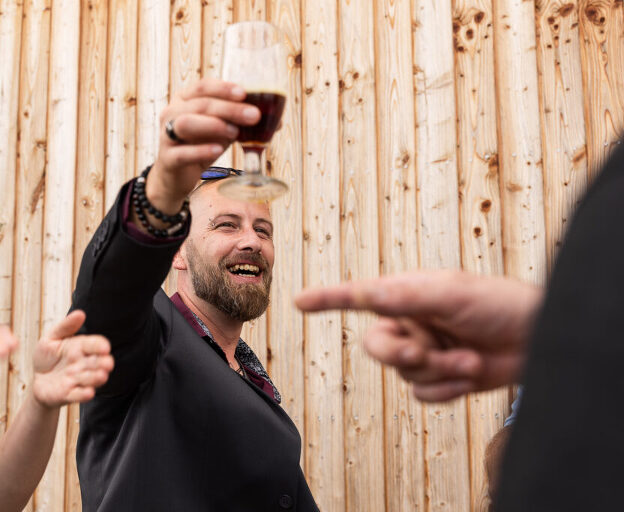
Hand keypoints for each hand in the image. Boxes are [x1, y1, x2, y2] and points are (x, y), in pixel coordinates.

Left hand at [32, 310, 113, 406]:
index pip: (95, 345)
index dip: (101, 346)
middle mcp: (83, 364)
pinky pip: (79, 395)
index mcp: (80, 347)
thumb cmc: (47, 356)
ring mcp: (78, 380)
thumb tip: (80, 313)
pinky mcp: (69, 394)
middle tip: (107, 363)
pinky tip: (88, 392)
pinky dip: (84, 395)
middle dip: (103, 363)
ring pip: (91, 379)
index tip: (105, 347)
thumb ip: (65, 326)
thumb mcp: (51, 338)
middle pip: (97, 363)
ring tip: (101, 376)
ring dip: (96, 378)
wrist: (37, 379)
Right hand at [146, 78, 260, 212]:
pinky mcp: (167, 158)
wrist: (177, 176)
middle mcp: (172, 113)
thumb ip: (240, 122)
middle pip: (200, 104)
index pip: (203, 86)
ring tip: (234, 132)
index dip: (224, 88)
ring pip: (186, 123)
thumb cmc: (200, 146)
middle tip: (254, 116)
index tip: (244, 93)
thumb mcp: (221, 131)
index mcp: (185, 100)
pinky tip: (218, 150)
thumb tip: (277, 122)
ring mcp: (166, 135)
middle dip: (229, 109)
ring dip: (213, 125)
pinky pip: (182, 152)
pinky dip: (202, 150)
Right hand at [295, 270, 542, 400]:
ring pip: (404, 374)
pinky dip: (447, 389)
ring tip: (469, 358)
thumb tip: (366, 292)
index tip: (298, 301)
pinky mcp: (441, 377)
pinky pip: (423, 395)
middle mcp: (411, 322)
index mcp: (408, 294)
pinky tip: (470, 372)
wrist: (539, 339)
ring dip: (438, 371)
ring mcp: (425, 351)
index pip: (359, 296)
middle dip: (400, 354)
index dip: (328, 299)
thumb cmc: (499, 304)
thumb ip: (406, 296)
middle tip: (423, 353)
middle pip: (376, 346)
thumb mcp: (451, 294)